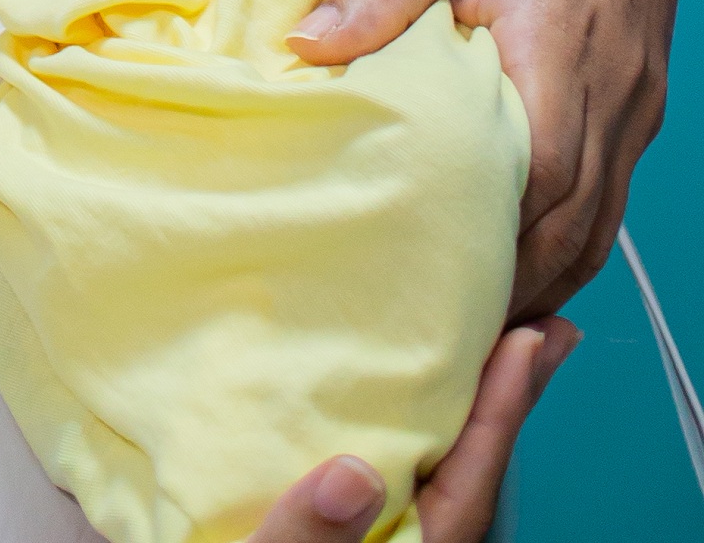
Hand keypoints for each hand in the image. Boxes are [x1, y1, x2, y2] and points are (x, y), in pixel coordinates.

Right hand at [247, 321, 577, 542]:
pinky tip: (409, 407)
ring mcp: (384, 542)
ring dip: (467, 415)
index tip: (530, 343)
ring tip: (495, 355)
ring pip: (437, 480)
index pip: (465, 489)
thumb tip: (354, 475)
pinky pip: (399, 481)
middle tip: (549, 335)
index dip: (501, 414)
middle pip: (468, 477)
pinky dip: (418, 436)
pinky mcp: (349, 535)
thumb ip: (306, 537)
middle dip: (506, 406)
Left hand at [289, 0, 685, 315]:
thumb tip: (307, 46)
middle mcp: (610, 99)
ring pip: (596, 228)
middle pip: (569, 229)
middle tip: (431, 331)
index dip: (483, 248)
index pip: (534, 184)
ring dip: (540, 277)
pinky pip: (608, 199)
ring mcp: (634, 109)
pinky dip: (567, 241)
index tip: (418, 290)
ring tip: (469, 318)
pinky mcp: (639, 105)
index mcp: (559, 57)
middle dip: (507, 289)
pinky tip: (519, 257)